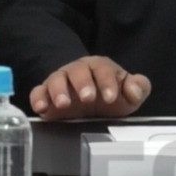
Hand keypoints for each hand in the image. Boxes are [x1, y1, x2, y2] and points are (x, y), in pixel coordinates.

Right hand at [29, 56, 150, 119]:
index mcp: (99, 67)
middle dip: (82, 83)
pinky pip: (38, 91)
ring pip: (56, 79)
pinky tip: (41, 108)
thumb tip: (134, 89)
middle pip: (77, 71)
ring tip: (63, 104)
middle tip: (88, 98)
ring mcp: (60, 81)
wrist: (91, 104)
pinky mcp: (46, 94)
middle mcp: (77, 71)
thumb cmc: (110, 96)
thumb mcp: (129, 94)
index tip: (110, 99)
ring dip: (59, 90)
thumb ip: (138, 87)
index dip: (107, 82)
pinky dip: (38, 98)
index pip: (103, 69)